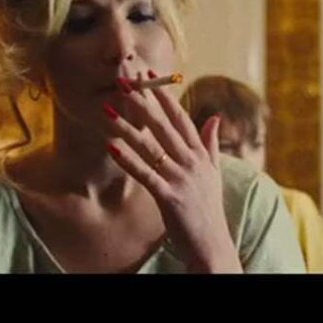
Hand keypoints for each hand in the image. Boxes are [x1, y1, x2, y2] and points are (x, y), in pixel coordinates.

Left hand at [104, 70, 241, 272]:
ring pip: (151, 146)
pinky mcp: (169, 197)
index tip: (149, 76)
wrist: (213, 245)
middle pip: (163, 126)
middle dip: (143, 102)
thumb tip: (215, 117)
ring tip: (107, 109)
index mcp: (200, 155)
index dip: (165, 96)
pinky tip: (112, 146)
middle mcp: (192, 163)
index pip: (181, 119)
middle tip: (123, 81)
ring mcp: (181, 179)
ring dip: (128, 126)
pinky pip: (145, 174)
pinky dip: (128, 160)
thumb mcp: (214, 172)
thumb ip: (212, 143)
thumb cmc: (209, 209)